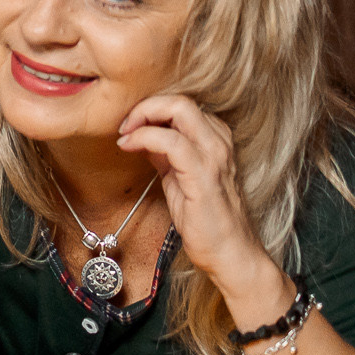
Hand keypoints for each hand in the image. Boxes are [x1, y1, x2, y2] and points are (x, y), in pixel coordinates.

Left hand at [118, 93, 264, 287]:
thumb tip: (141, 135)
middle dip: (145, 105)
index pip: (182, 104)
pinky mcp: (204, 175)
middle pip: (181, 99)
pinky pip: (172, 141)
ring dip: (143, 116)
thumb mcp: (179, 178)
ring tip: (125, 133)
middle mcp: (219, 142)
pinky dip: (145, 137)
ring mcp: (215, 156)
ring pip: (179, 109)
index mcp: (216, 139)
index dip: (151, 108)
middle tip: (124, 124)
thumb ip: (164, 154)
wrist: (230, 254)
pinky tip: (130, 146)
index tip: (130, 124)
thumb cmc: (207, 221)